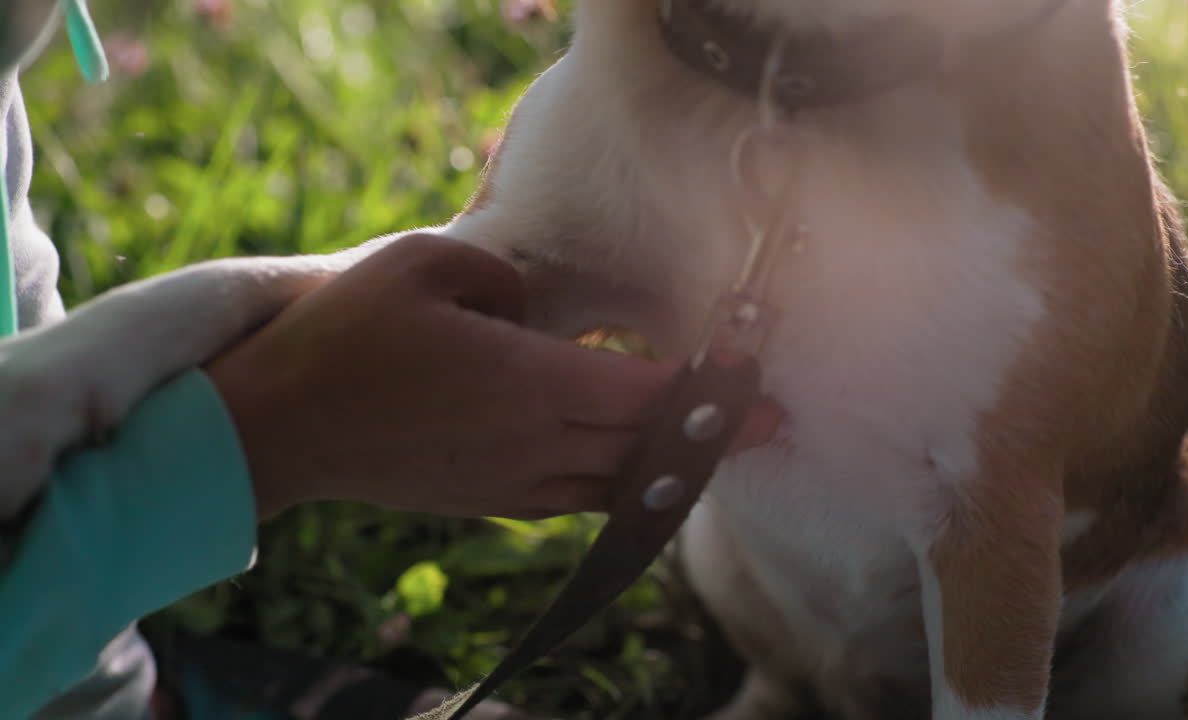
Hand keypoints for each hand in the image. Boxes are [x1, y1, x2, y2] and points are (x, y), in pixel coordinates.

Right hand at [206, 234, 776, 519]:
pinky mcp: (489, 500)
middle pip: (645, 445)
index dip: (706, 389)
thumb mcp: (422, 262)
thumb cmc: (345, 334)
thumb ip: (502, 273)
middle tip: (771, 422)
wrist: (281, 425)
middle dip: (713, 436)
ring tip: (717, 450)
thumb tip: (532, 303)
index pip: (644, 393)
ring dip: (671, 468)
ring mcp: (512, 480)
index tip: (754, 377)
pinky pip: (576, 500)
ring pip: (616, 483)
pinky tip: (636, 472)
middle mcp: (534, 442)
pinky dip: (619, 487)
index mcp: (528, 382)